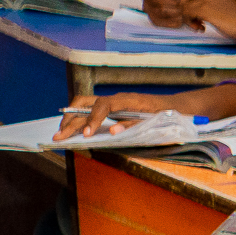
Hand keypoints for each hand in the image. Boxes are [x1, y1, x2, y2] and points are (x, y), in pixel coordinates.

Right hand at [56, 90, 183, 137]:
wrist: (176, 106)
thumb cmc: (167, 114)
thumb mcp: (155, 121)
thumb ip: (133, 125)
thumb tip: (112, 131)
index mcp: (127, 100)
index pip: (103, 106)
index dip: (93, 120)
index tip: (86, 135)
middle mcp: (116, 98)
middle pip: (86, 103)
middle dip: (71, 120)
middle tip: (59, 136)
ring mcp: (113, 101)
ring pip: (84, 104)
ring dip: (71, 117)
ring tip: (60, 133)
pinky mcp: (112, 107)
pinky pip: (90, 110)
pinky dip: (79, 118)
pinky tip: (72, 129)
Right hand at [139, 0, 188, 26]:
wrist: (177, 6)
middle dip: (171, 1)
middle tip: (182, 4)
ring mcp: (148, 8)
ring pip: (159, 11)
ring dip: (174, 11)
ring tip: (183, 11)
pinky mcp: (154, 20)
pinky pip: (163, 22)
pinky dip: (174, 20)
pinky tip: (181, 18)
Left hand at [184, 0, 235, 39]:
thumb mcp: (224, 9)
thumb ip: (213, 7)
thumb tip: (201, 14)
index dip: (189, 1)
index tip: (195, 13)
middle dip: (184, 6)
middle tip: (192, 17)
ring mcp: (207, 0)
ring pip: (184, 4)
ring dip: (187, 17)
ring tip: (197, 25)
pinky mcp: (205, 9)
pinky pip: (187, 12)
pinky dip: (190, 21)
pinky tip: (200, 28)